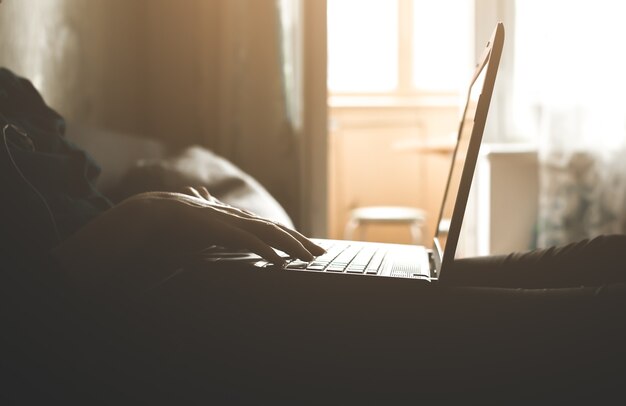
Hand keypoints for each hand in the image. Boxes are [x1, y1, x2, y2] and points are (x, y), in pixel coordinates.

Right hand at [52, 187, 324, 287]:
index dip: (292, 239)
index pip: (271, 230)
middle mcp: (239, 219)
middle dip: (301, 242)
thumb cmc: (181, 227)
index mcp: (238, 221)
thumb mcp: (208, 236)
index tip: (309, 250)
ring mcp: (231, 222)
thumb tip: (236, 244)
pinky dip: (265, 249)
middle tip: (321, 254)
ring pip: (269, 233)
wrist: (155, 213)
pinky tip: (279, 260)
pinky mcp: (220, 229)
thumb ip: (223, 238)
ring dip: (291, 245)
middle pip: (277, 230)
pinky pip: (247, 241)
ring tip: (309, 257)